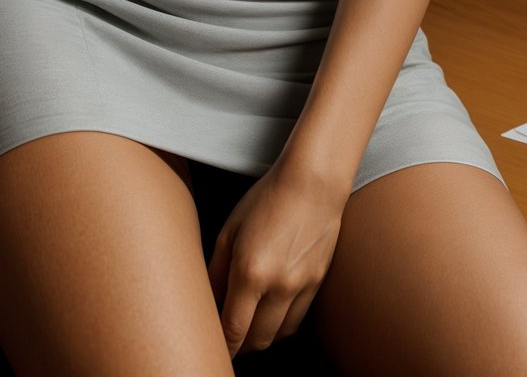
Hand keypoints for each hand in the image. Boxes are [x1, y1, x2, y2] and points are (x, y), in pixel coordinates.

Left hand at [206, 162, 346, 359]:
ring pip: (278, 335)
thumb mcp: (230, 230)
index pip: (233, 329)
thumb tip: (209, 302)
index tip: (214, 344)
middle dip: (240, 343)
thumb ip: (216, 271)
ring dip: (261, 336)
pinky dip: (280, 324)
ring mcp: (301, 287)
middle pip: (257, 340)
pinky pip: (296, 320)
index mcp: (250, 272)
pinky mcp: (317, 283)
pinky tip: (270, 311)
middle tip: (229, 333)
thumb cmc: (267, 199)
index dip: (223, 345)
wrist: (312, 183)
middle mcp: (278, 285)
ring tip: (249, 323)